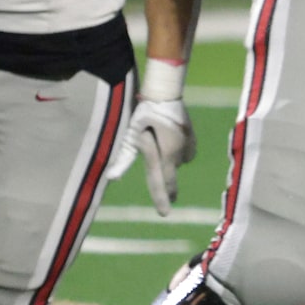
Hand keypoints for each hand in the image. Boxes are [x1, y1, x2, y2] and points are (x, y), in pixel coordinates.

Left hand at [106, 97, 195, 215]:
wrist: (166, 91)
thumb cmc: (145, 111)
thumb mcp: (131, 134)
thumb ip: (125, 157)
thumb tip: (112, 178)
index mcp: (166, 153)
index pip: (163, 181)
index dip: (162, 198)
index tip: (165, 214)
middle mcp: (180, 152)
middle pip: (170, 172)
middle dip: (167, 182)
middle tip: (169, 197)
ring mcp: (189, 144)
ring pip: (177, 161)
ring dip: (169, 160)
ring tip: (157, 142)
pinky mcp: (193, 136)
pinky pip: (185, 151)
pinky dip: (178, 151)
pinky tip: (170, 138)